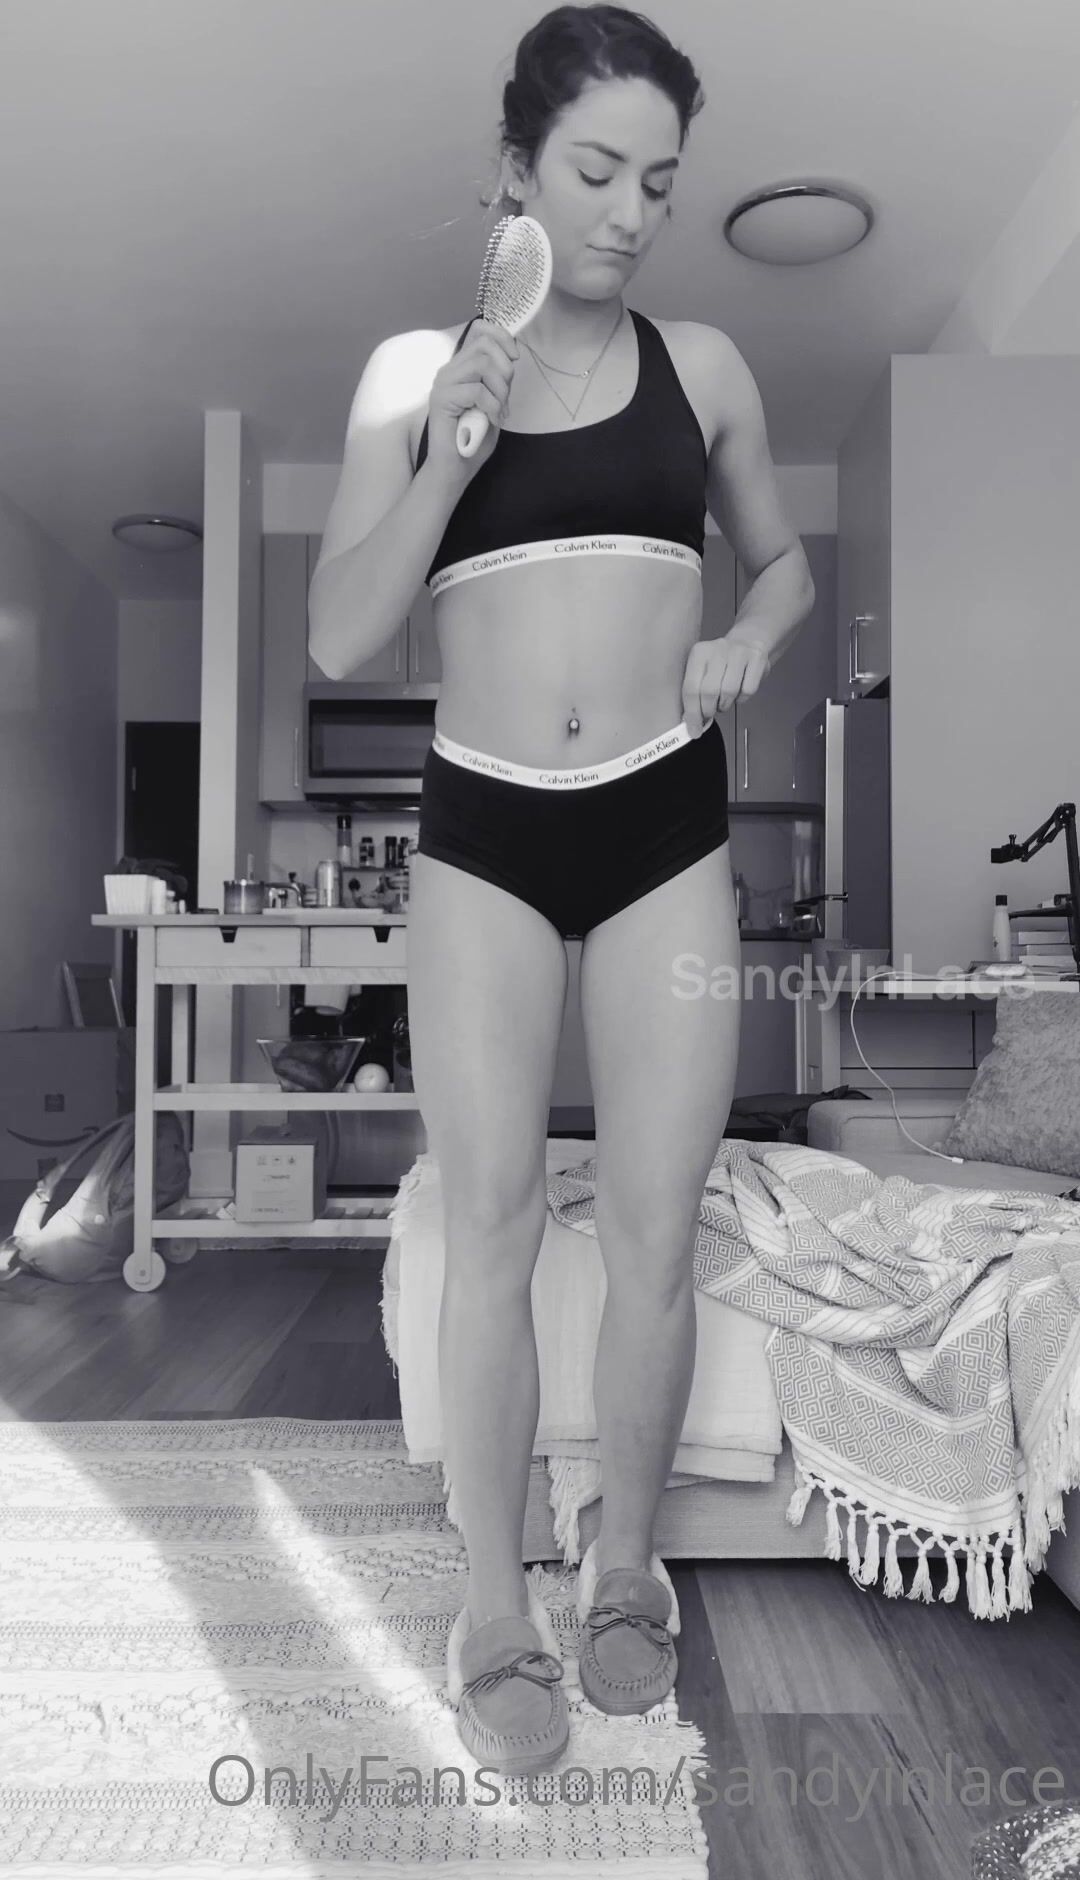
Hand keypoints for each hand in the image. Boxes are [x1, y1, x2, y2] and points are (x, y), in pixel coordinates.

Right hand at [424, 318, 518, 488]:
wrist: (455, 469)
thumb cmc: (474, 439)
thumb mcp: (494, 402)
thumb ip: (499, 379)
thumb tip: (511, 356)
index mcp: (461, 368)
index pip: (479, 330)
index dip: (502, 337)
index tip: (515, 358)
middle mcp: (449, 370)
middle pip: (485, 345)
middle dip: (506, 371)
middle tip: (506, 399)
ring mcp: (443, 383)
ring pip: (482, 364)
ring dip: (500, 390)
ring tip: (499, 412)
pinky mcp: (441, 399)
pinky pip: (477, 391)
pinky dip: (492, 407)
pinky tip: (492, 421)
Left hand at [681, 634, 770, 735]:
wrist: (748, 641)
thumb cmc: (721, 663)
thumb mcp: (703, 670)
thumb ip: (695, 693)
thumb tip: (690, 722)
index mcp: (699, 653)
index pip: (691, 688)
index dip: (692, 713)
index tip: (694, 731)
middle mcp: (717, 649)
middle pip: (710, 691)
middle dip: (708, 710)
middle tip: (709, 714)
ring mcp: (739, 652)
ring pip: (729, 691)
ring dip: (725, 704)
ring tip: (724, 701)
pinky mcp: (757, 658)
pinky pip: (748, 690)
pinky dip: (742, 698)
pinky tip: (739, 692)